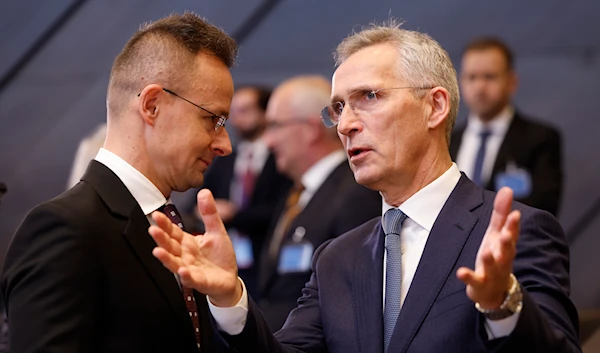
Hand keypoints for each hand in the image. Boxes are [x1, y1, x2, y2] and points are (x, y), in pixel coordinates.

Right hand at [149, 189, 241, 306]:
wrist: (230, 278)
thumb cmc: (220, 256)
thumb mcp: (217, 231)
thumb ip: (209, 213)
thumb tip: (204, 191)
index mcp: (187, 242)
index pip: (173, 232)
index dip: (165, 224)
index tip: (156, 214)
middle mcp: (185, 255)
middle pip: (170, 246)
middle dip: (161, 238)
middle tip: (152, 229)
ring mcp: (190, 269)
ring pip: (174, 263)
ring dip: (166, 258)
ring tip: (157, 251)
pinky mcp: (199, 281)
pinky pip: (190, 278)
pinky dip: (185, 275)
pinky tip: (182, 270)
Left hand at [456, 187, 520, 309]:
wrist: (495, 290)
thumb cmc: (496, 256)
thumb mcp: (497, 233)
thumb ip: (501, 212)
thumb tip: (507, 189)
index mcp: (505, 244)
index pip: (511, 233)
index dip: (513, 225)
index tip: (515, 214)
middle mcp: (502, 259)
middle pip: (506, 250)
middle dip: (506, 242)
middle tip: (505, 234)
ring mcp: (492, 273)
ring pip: (493, 266)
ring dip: (489, 260)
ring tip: (486, 252)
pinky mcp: (480, 284)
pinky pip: (474, 280)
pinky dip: (468, 277)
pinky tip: (461, 272)